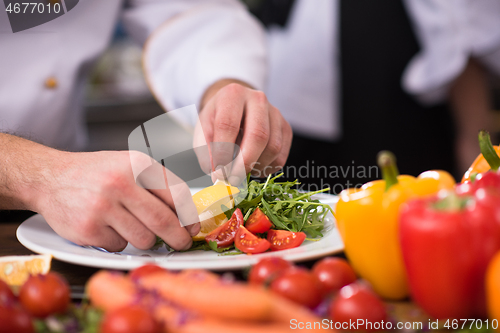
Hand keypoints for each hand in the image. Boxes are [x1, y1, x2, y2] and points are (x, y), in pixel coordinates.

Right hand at [34, 150, 199, 251]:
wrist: (49, 177)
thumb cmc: (96, 173)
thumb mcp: (129, 165)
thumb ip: (156, 185)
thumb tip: (186, 215)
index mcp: (137, 164)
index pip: (177, 193)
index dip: (190, 214)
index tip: (193, 227)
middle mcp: (120, 183)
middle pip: (163, 221)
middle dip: (178, 238)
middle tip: (181, 243)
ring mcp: (102, 207)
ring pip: (143, 239)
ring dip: (143, 238)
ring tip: (129, 224)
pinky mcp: (88, 229)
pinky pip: (119, 246)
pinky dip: (118, 241)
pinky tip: (106, 226)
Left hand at [196, 80, 291, 177]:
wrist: (234, 107)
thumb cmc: (217, 120)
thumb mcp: (203, 131)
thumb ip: (207, 152)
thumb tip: (219, 175)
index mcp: (232, 95)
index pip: (228, 125)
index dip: (223, 152)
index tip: (218, 172)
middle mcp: (257, 99)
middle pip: (258, 135)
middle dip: (245, 163)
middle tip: (233, 179)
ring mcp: (275, 113)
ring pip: (273, 147)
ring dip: (257, 167)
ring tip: (242, 171)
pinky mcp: (286, 127)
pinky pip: (281, 155)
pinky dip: (268, 168)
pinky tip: (254, 166)